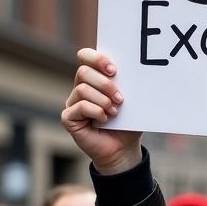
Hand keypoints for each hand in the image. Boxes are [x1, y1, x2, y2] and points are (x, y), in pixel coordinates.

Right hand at [61, 48, 143, 173]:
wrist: (124, 148)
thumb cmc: (128, 124)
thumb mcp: (132, 102)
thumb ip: (129, 86)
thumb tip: (137, 72)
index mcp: (95, 79)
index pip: (85, 57)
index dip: (96, 58)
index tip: (114, 70)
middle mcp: (80, 89)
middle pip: (84, 72)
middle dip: (105, 84)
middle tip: (120, 98)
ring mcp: (72, 103)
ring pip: (82, 89)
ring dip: (103, 101)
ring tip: (115, 112)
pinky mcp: (69, 118)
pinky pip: (79, 107)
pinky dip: (96, 112)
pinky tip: (105, 120)